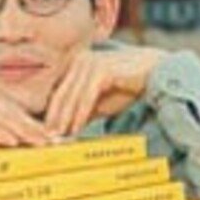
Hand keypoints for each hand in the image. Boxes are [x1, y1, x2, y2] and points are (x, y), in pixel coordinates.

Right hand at [0, 80, 52, 151]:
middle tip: (54, 143)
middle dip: (35, 129)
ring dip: (23, 131)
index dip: (34, 125)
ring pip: (3, 116)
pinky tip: (13, 142)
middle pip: (13, 112)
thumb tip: (20, 147)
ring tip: (39, 144)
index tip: (53, 139)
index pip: (15, 111)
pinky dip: (0, 132)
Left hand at [46, 47, 166, 136]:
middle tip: (44, 139)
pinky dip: (79, 114)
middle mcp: (79, 60)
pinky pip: (86, 96)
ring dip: (64, 119)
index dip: (50, 113)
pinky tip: (75, 129)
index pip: (58, 92)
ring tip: (57, 138)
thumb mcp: (99, 103)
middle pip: (61, 94)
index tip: (45, 134)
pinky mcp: (101, 69)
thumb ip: (82, 113)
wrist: (155, 72)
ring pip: (72, 96)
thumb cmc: (126, 87)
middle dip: (53, 118)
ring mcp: (89, 62)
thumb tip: (63, 132)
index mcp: (75, 64)